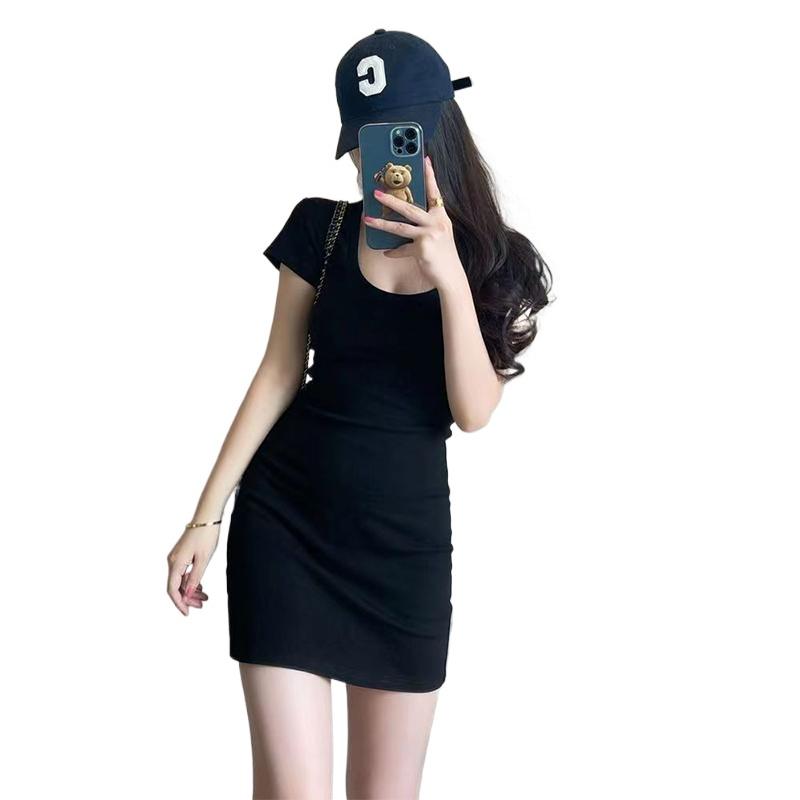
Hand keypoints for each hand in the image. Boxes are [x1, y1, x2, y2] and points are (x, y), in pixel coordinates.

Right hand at [166, 525, 215, 614]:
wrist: (207, 516)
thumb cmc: (206, 536)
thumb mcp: (204, 560)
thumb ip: (195, 578)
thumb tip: (187, 594)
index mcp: (175, 563)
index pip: (172, 589)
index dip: (179, 603)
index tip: (187, 613)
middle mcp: (172, 561)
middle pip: (176, 586)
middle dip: (188, 598)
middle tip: (202, 605)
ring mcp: (177, 557)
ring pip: (181, 580)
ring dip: (191, 590)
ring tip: (205, 598)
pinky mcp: (182, 554)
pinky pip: (184, 572)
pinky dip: (191, 581)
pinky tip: (201, 587)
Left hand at [364, 155, 463, 289]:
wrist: (451, 277)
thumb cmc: (443, 256)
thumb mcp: (439, 235)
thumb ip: (426, 224)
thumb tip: (403, 219)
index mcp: (441, 217)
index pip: (434, 192)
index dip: (430, 175)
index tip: (425, 159)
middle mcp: (437, 223)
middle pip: (409, 207)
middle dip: (391, 199)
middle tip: (376, 192)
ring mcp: (430, 235)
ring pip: (400, 227)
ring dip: (381, 223)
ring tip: (368, 219)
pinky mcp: (422, 249)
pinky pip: (402, 249)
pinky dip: (393, 252)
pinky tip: (386, 252)